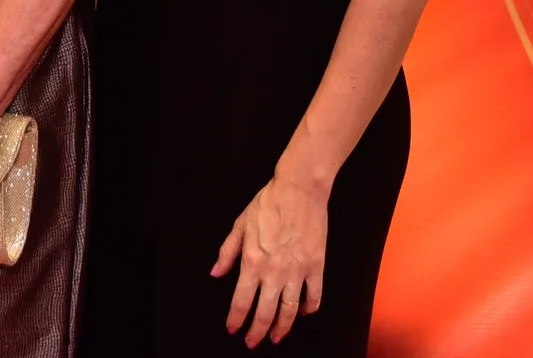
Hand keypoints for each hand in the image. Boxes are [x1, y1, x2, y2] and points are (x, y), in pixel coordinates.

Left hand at [211, 171, 328, 347]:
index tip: (233, 329)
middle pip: (265, 313)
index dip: (236, 319)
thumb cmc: (267, 204)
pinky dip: (308, 309)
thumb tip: (216, 274)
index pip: (242, 301)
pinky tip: (302, 313)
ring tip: (276, 337)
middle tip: (252, 342)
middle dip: (257, 332)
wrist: (299, 190)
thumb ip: (227, 252)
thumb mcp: (240, 225)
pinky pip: (314, 296)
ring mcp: (297, 271)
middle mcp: (274, 272)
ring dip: (282, 328)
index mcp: (252, 262)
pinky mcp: (316, 267)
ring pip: (289, 311)